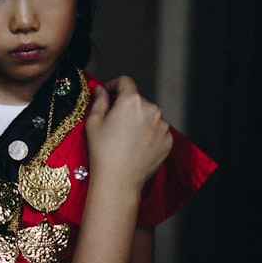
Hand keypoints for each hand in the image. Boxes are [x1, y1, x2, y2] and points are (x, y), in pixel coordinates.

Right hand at [84, 76, 171, 196]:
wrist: (118, 180)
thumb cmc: (103, 152)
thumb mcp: (93, 122)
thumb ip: (99, 100)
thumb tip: (101, 89)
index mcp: (132, 101)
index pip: (125, 82)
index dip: (114, 85)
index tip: (108, 93)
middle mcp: (151, 109)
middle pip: (138, 100)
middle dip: (126, 106)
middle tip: (114, 121)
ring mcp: (162, 126)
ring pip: (149, 115)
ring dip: (139, 120)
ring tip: (126, 137)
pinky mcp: (168, 140)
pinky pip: (158, 131)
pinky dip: (148, 134)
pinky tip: (136, 146)